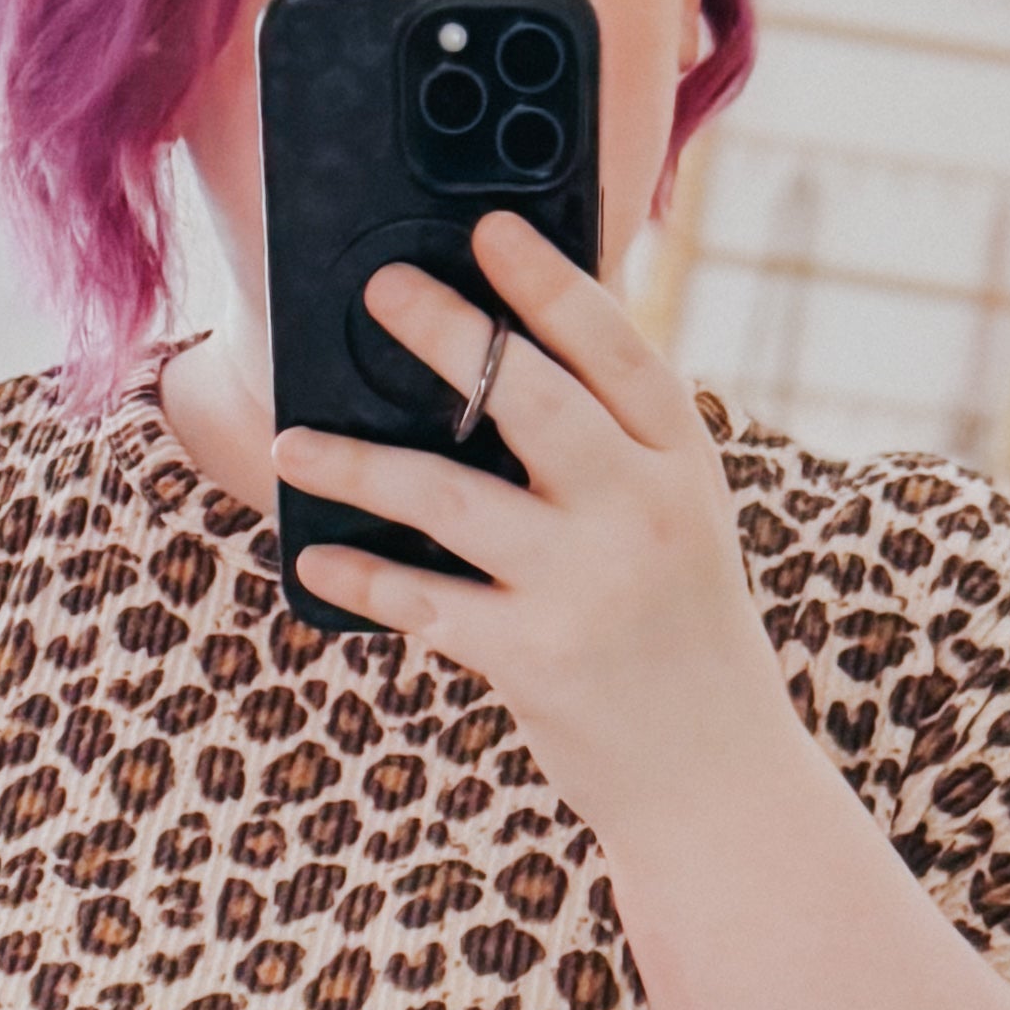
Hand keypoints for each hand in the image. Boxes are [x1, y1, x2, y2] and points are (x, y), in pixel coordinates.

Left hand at [273, 210, 804, 848]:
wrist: (716, 779)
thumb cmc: (681, 635)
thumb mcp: (682, 523)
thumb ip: (617, 449)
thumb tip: (506, 361)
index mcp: (683, 464)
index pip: (616, 349)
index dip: (552, 283)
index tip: (492, 230)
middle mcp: (642, 512)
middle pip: (531, 398)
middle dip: (449, 334)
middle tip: (381, 289)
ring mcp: (588, 585)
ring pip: (452, 497)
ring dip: (359, 466)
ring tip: (293, 443)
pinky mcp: (537, 657)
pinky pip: (426, 602)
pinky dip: (363, 581)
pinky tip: (314, 560)